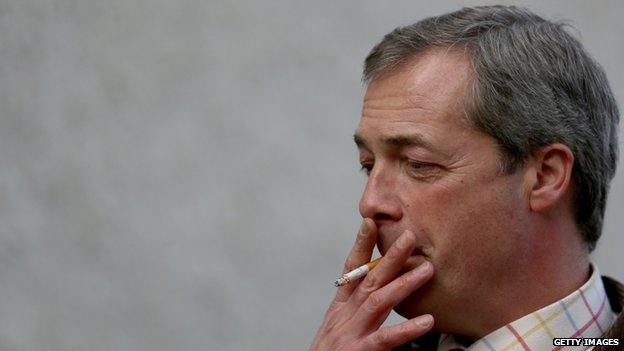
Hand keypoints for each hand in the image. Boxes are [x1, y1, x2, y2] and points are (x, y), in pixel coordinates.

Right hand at [310, 218, 433, 350]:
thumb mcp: (337, 330)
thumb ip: (354, 310)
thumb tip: (377, 291)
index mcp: (338, 310)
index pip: (351, 271)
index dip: (361, 246)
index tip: (370, 222)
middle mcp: (342, 318)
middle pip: (369, 280)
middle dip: (390, 256)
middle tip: (410, 236)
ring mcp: (349, 335)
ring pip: (378, 302)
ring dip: (403, 283)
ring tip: (427, 269)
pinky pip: (384, 340)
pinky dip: (405, 330)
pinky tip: (427, 321)